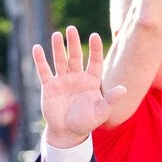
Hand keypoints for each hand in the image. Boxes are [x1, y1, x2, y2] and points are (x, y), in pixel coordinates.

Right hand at [32, 26, 126, 147]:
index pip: (95, 61)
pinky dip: (40, 60)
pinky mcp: (49, 86)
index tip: (94, 35)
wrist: (67, 133)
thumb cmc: (86, 123)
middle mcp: (77, 77)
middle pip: (76, 56)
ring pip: (60, 60)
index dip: (95, 49)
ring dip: (58, 48)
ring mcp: (63, 80)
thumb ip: (110, 100)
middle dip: (74, 43)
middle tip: (71, 28)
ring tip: (57, 35)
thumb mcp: (101, 112)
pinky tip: (37, 48)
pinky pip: (44, 71)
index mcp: (91, 81)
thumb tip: (124, 89)